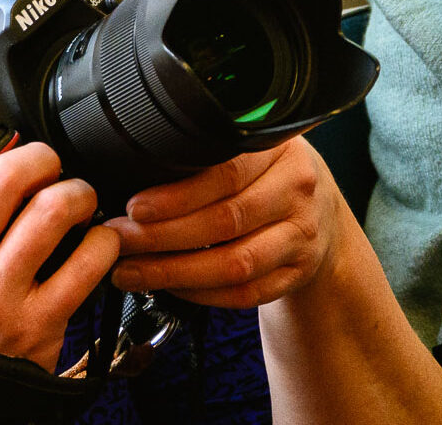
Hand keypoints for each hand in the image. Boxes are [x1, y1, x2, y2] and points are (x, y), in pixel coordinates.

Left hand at [107, 136, 344, 308]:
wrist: (321, 210)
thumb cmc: (267, 172)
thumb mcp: (246, 147)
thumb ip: (203, 153)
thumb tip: (132, 172)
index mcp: (278, 150)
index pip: (224, 174)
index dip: (176, 196)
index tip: (135, 208)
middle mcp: (296, 192)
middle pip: (224, 221)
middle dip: (162, 237)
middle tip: (120, 241)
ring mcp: (301, 236)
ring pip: (235, 264)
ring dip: (175, 272)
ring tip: (132, 271)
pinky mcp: (298, 273)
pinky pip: (245, 293)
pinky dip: (202, 294)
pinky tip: (170, 286)